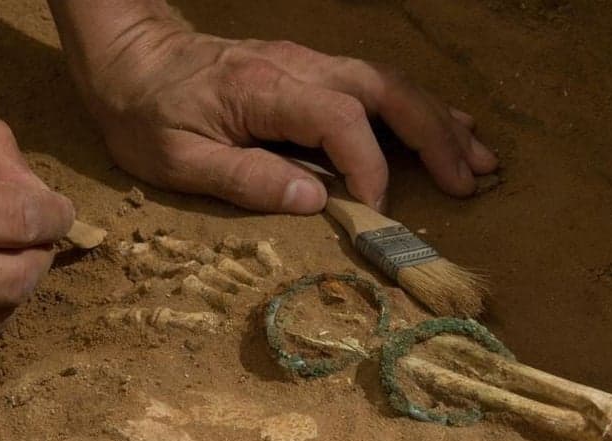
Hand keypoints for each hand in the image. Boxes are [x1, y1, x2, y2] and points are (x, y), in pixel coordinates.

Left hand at [65, 21, 496, 212]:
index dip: (369, 166)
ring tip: (479, 156)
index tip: (376, 210)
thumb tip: (313, 202)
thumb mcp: (177, 159)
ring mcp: (306, 64)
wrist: (131, 58)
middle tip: (472, 179)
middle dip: (434, 135)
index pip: (341, 122)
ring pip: (388, 83)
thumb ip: (245, 178)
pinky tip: (442, 123)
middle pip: (385, 91)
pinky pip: (372, 84)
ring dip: (437, 119)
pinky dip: (413, 107)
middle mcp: (298, 69)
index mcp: (266, 92)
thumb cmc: (145, 113)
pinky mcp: (306, 70)